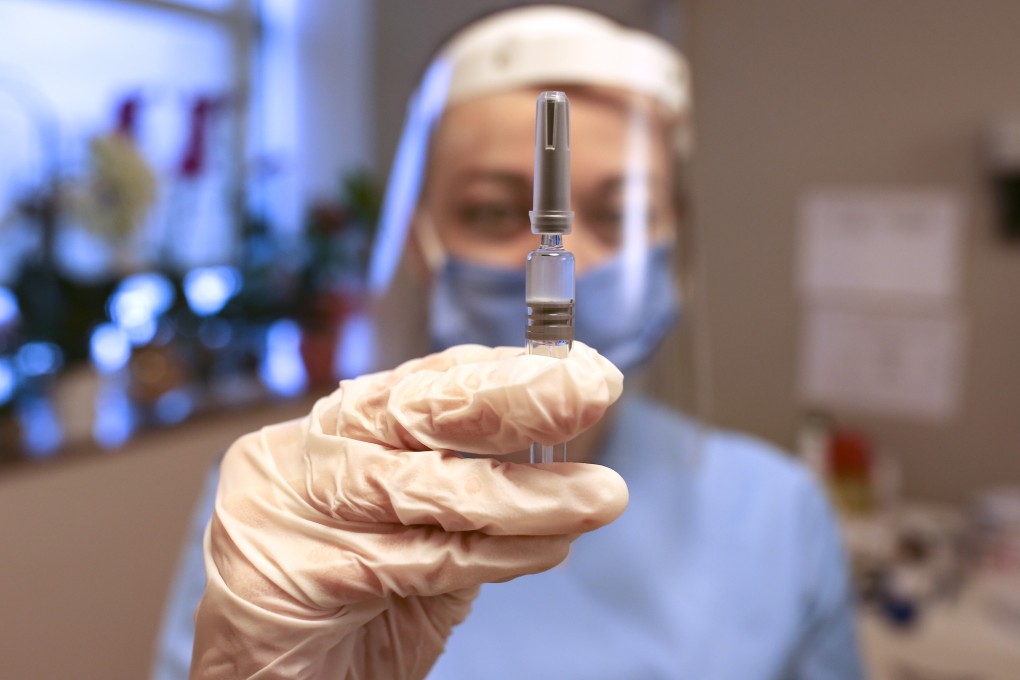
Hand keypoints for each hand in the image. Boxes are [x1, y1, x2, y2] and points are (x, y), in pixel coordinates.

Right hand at [190, 342, 627, 678]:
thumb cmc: (347, 605)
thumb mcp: (418, 535)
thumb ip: (467, 496)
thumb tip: (558, 462)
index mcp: (337, 430)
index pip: (424, 382)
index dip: (504, 371)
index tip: (577, 366)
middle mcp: (310, 451)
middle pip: (417, 409)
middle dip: (513, 398)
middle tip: (589, 388)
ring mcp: (295, 504)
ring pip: (425, 484)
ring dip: (525, 490)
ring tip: (597, 493)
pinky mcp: (302, 570)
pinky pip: (422, 559)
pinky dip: (497, 554)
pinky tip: (552, 544)